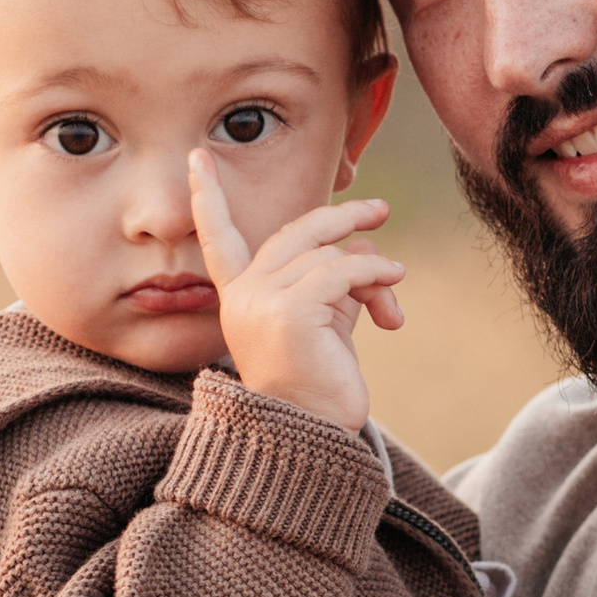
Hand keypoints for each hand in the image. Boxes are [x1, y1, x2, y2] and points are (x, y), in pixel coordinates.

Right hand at [189, 153, 404, 432]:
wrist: (312, 438)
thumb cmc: (320, 385)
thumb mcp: (324, 322)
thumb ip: (332, 280)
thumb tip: (363, 243)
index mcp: (240, 298)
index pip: (218, 238)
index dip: (209, 198)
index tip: (200, 159)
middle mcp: (243, 296)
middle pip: (294, 232)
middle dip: (339, 217)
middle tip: (379, 210)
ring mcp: (261, 301)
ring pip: (328, 255)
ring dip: (371, 273)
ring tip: (391, 304)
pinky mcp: (290, 310)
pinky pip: (343, 270)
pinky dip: (376, 272)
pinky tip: (396, 282)